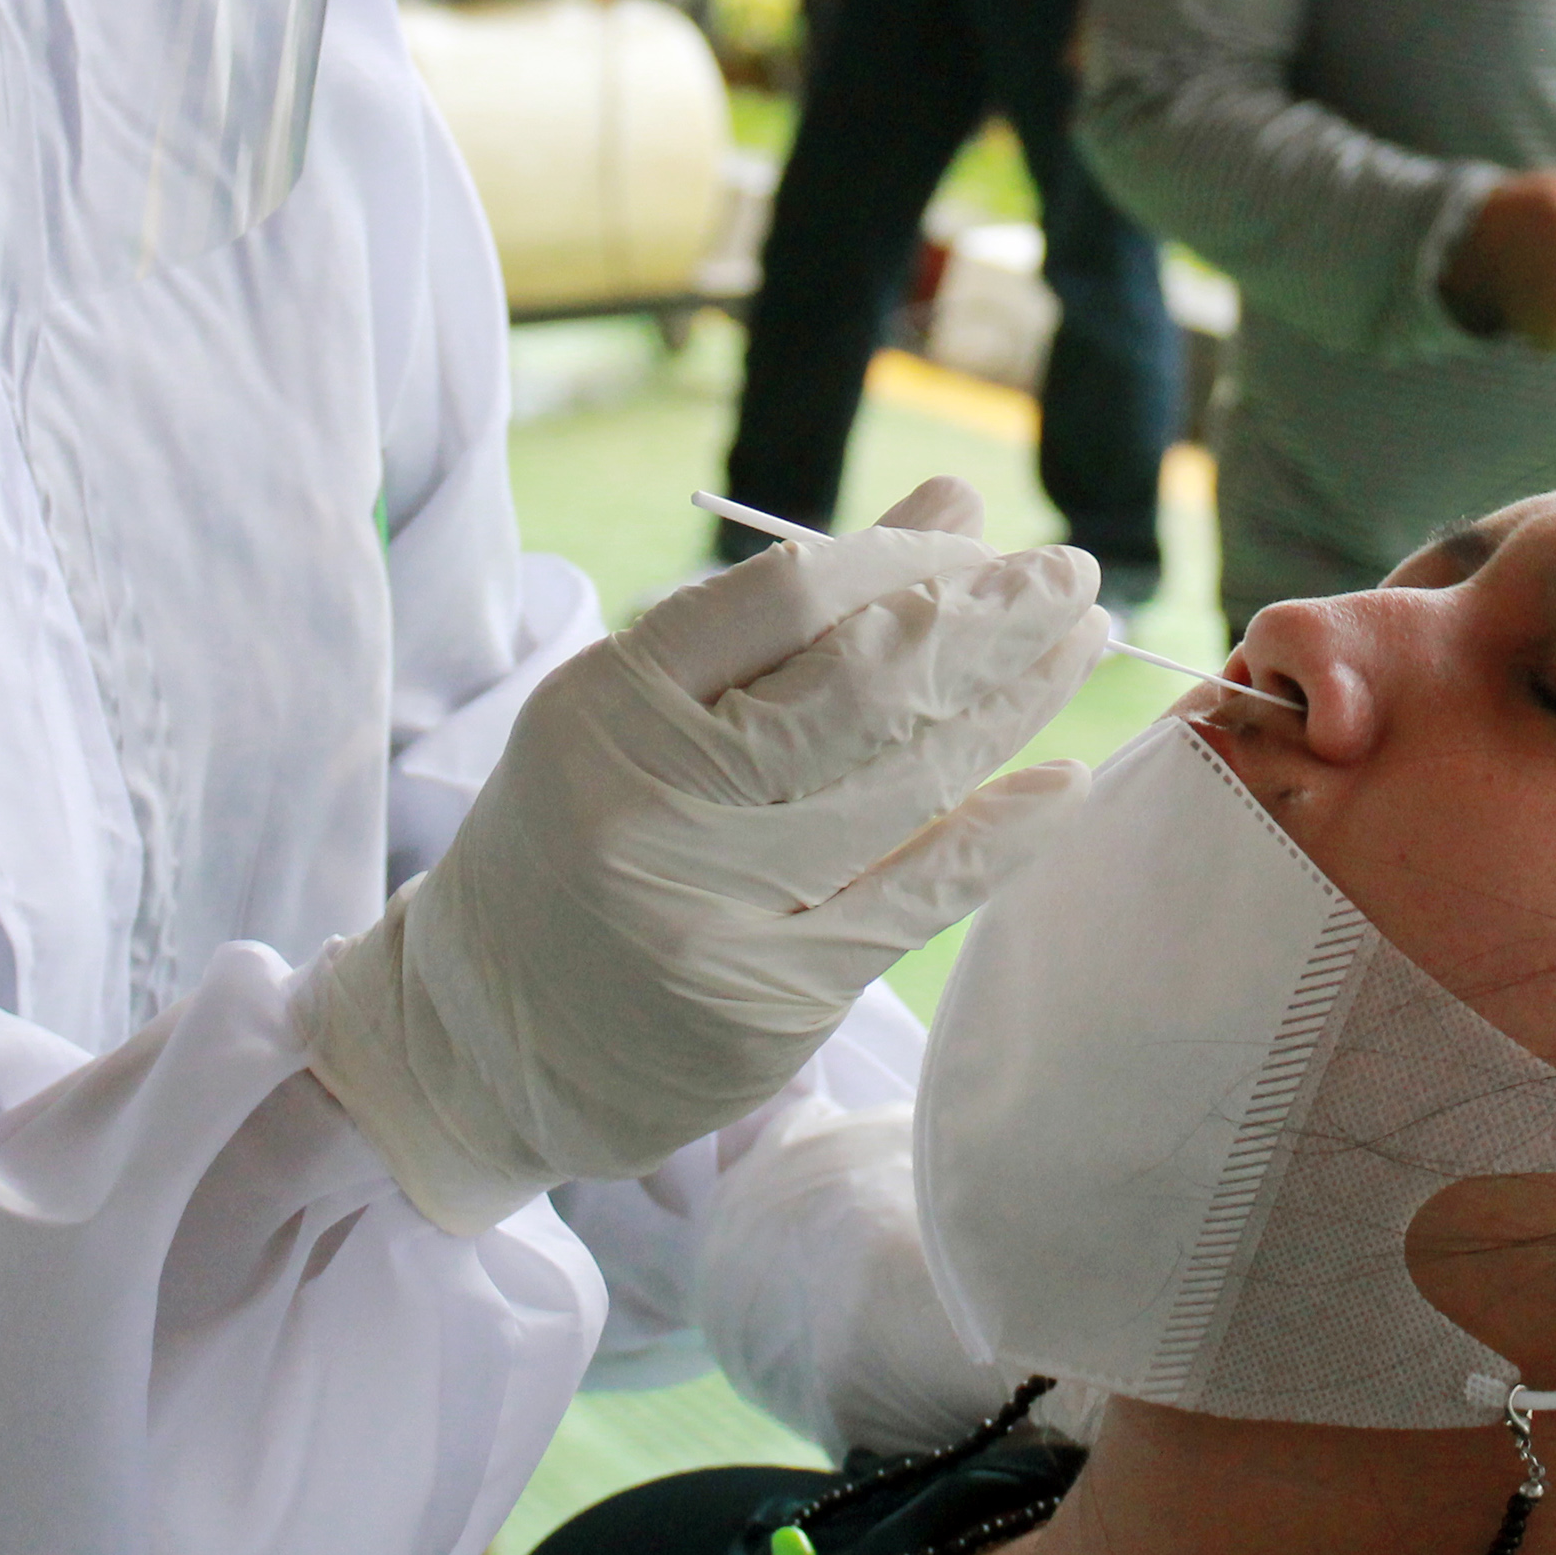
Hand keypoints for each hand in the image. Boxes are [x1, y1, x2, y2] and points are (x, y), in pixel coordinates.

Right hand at [296, 478, 1103, 1234]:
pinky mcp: (775, 999)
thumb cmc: (578, 836)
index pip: (787, 599)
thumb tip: (954, 510)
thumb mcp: (637, 707)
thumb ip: (785, 617)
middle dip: (990, 620)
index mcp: (608, 708)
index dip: (903, 558)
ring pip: (909, 785)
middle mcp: (659, 805)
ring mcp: (721, 910)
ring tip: (1079, 646)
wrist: (476, 1044)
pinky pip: (922, 897)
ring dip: (1016, 706)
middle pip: (863, 687)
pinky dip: (1004, 832)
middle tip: (1070, 574)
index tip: (981, 538)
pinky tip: (1064, 779)